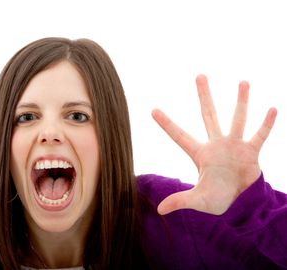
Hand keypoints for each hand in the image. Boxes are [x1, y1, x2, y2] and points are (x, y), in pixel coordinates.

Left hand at [152, 75, 276, 214]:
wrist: (241, 204)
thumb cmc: (217, 200)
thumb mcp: (197, 200)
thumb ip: (180, 200)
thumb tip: (160, 210)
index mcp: (200, 154)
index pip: (179, 136)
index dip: (166, 124)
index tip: (152, 110)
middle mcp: (216, 144)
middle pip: (208, 115)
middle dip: (204, 96)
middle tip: (200, 75)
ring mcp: (235, 146)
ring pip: (237, 119)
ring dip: (241, 102)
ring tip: (243, 82)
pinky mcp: (252, 152)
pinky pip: (260, 135)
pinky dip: (266, 124)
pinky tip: (272, 109)